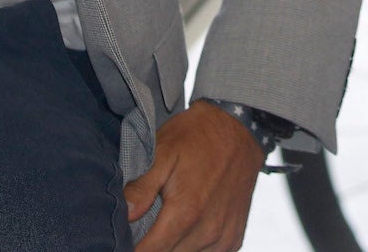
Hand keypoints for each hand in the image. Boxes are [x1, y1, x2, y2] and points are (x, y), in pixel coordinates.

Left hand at [125, 102, 265, 251]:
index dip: (134, 247)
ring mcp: (224, 238)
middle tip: (145, 223)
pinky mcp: (234, 238)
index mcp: (186, 213)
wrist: (241, 127)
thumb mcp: (164, 150)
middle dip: (152, 244)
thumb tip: (125, 215)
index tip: (125, 237)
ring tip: (166, 222)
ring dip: (173, 246)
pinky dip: (193, 246)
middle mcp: (208, 231)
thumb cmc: (199, 136)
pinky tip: (188, 226)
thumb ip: (142, 186)